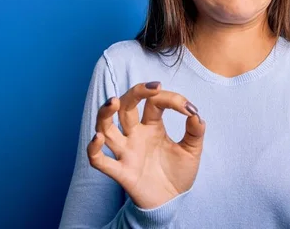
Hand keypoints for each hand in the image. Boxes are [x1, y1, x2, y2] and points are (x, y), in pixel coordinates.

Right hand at [87, 82, 205, 208]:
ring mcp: (126, 152)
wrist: (173, 202)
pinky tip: (99, 138)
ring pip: (106, 127)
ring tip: (114, 101)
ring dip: (105, 114)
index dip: (171, 99)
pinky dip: (94, 149)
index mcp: (152, 126)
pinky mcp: (121, 172)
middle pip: (126, 107)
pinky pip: (99, 160)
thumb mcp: (192, 150)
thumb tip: (195, 113)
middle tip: (151, 88)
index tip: (189, 108)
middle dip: (135, 93)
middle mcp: (136, 135)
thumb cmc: (179, 173)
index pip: (155, 102)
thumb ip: (195, 131)